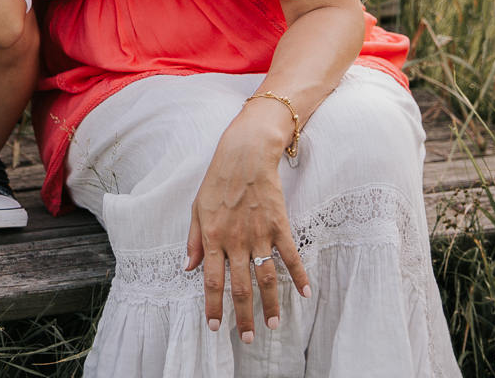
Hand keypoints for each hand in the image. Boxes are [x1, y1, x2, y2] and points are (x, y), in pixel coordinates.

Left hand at [184, 111, 311, 343]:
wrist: (244, 156)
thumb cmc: (217, 182)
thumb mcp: (196, 209)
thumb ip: (194, 241)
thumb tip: (188, 268)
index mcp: (213, 237)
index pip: (212, 280)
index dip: (214, 305)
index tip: (215, 327)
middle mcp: (236, 240)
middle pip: (240, 286)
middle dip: (243, 315)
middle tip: (248, 338)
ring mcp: (259, 234)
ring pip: (266, 277)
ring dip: (271, 303)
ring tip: (273, 325)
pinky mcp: (280, 226)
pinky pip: (291, 256)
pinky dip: (300, 275)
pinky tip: (306, 294)